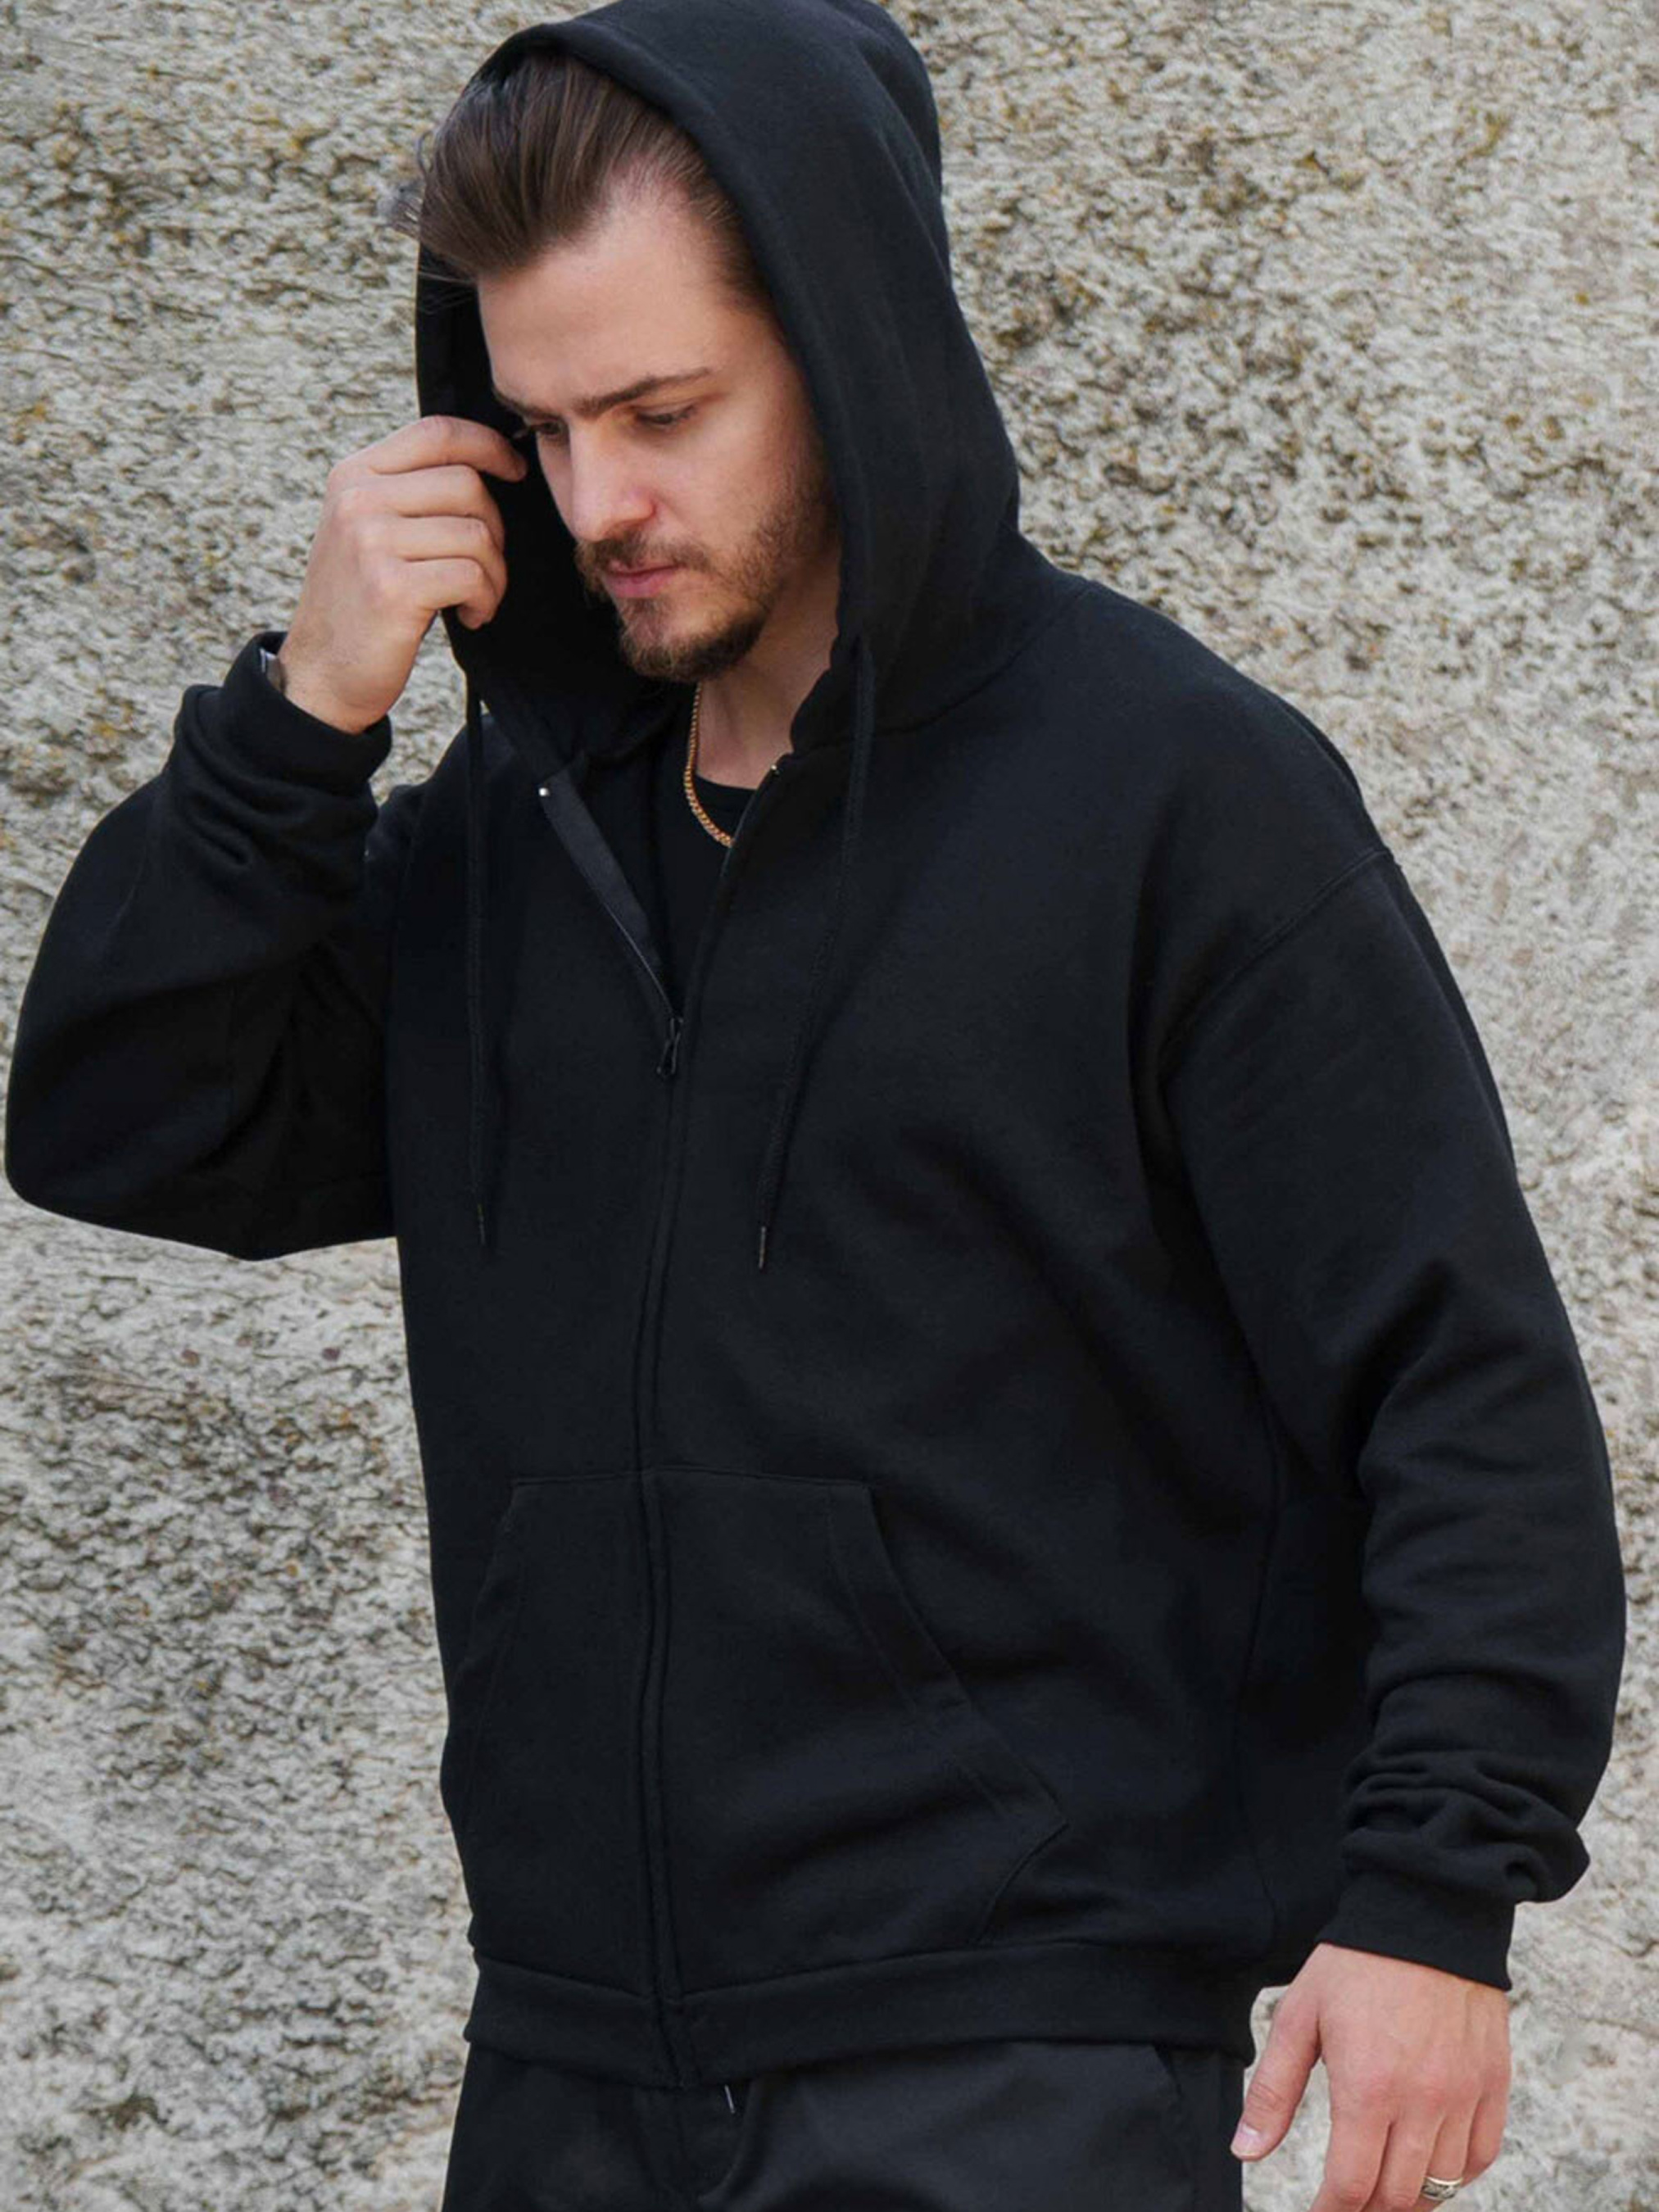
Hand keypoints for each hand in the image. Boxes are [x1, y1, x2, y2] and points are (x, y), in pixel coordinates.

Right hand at [277, 414, 527, 734]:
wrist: (324, 672)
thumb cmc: (363, 600)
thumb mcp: (371, 529)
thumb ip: (411, 491)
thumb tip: (489, 463)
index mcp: (355, 475)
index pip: (437, 432)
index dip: (489, 445)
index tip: (516, 470)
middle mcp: (358, 500)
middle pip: (466, 484)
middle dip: (495, 529)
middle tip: (486, 568)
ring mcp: (371, 542)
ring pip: (476, 533)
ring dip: (494, 574)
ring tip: (476, 599)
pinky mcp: (392, 588)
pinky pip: (472, 575)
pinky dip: (485, 600)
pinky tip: (470, 617)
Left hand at [1231, 1942, 1510, 2209]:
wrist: (1427, 1914)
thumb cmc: (1357, 1964)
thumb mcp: (1299, 2017)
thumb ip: (1273, 2090)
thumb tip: (1247, 2149)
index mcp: (1368, 2088)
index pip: (1351, 2187)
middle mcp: (1422, 2102)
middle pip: (1396, 2196)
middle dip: (1366, 2208)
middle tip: (1346, 2198)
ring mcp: (1464, 2096)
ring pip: (1441, 2186)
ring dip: (1409, 2197)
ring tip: (1383, 2188)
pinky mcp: (1493, 2084)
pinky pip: (1480, 2156)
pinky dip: (1455, 2175)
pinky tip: (1430, 2165)